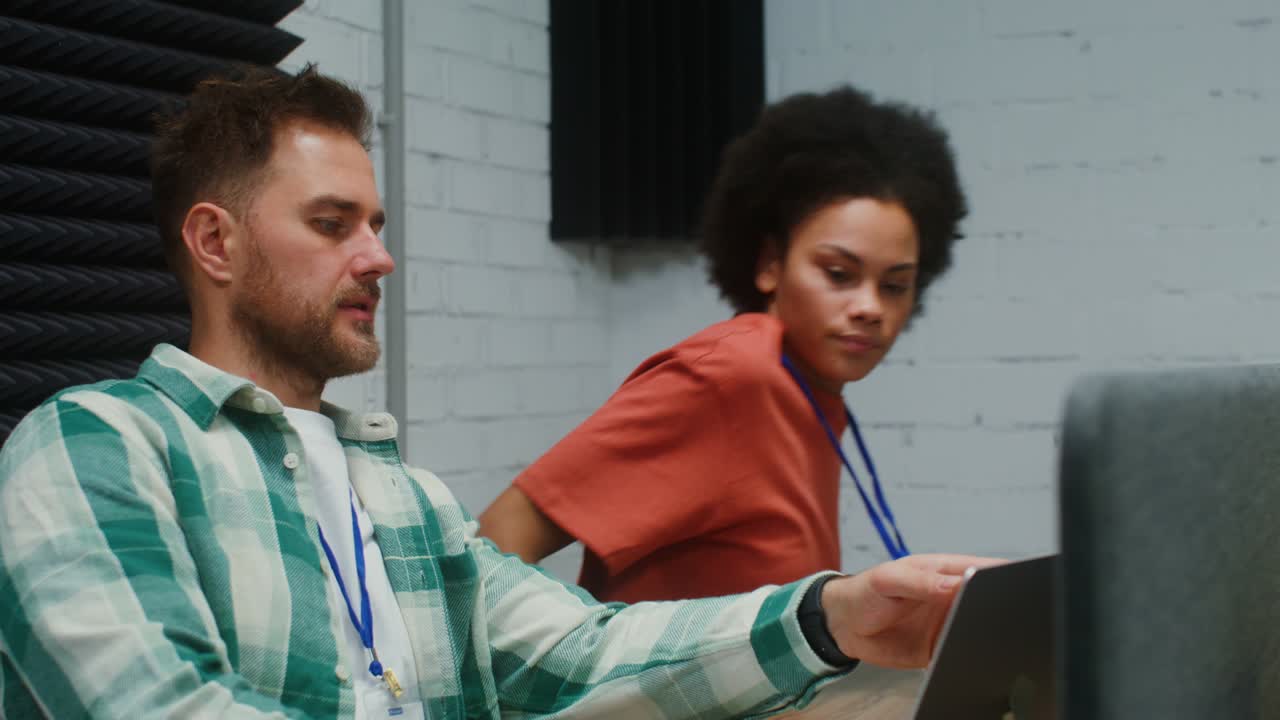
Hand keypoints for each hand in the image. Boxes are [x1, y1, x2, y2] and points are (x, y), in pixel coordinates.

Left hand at [820, 554, 1004, 668]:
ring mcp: (950, 623)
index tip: (1018, 584)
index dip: (1005, 575)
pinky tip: (968, 656)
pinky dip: (969, 655)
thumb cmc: (865, 591)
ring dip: (987, 634)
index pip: (985, 570)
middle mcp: (953, 597)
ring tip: (987, 637)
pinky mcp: (942, 648)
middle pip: (991, 601)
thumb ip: (922, 582)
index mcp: (946, 572)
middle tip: (1007, 617)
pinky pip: (963, 652)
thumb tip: (957, 583)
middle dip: (1002, 608)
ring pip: (981, 628)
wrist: (844, 625)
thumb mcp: (890, 579)